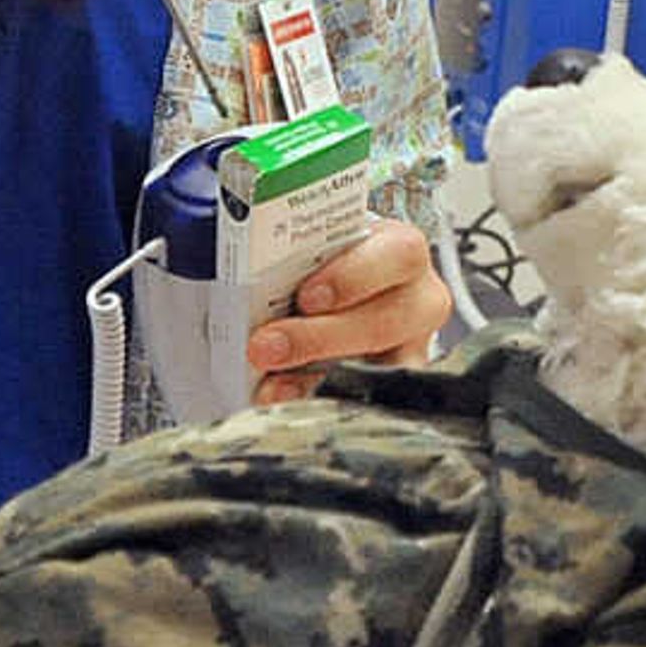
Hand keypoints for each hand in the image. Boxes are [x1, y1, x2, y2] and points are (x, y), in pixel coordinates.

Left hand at [247, 217, 452, 402]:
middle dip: (320, 337)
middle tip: (266, 346)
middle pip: (387, 321)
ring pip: (382, 369)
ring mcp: (412, 346)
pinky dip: (316, 399)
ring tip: (268, 379)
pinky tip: (281, 396)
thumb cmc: (327, 263)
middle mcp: (417, 297)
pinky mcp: (395, 384)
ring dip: (315, 375)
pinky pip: (364, 400)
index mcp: (400, 249)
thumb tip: (228, 251)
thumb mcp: (313, 245)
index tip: (306, 297)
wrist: (340, 292)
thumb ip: (286, 248)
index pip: (399, 254)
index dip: (354, 277)